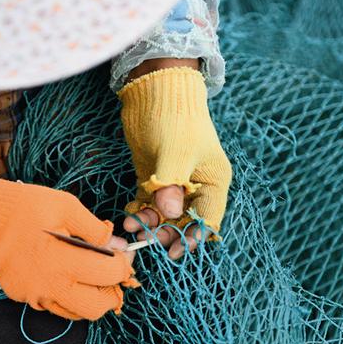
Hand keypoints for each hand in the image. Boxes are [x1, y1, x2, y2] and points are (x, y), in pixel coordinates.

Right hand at [0, 169, 137, 320]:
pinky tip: (66, 275)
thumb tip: (118, 245)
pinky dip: (68, 296)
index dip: (124, 264)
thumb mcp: (66, 207)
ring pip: (76, 313)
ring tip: (90, 274)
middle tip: (110, 271)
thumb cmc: (25, 207)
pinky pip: (55, 306)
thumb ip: (95, 229)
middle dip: (112, 291)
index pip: (110, 275)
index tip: (123, 253)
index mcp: (63, 261)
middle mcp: (50, 286)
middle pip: (97, 308)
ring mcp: (35, 295)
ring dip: (90, 297)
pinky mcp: (24, 297)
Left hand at [118, 66, 231, 257]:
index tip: (174, 251)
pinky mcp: (155, 178)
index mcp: (212, 181)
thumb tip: (169, 214)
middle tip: (146, 239)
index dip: (192, 238)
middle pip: (184, 222)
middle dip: (166, 233)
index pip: (208, 219)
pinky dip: (140, 212)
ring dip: (149, 225)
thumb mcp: (175, 152)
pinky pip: (149, 204)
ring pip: (164, 216)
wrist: (154, 92)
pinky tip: (130, 215)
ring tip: (132, 227)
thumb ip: (171, 184)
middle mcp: (195, 186)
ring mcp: (174, 183)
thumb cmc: (174, 119)